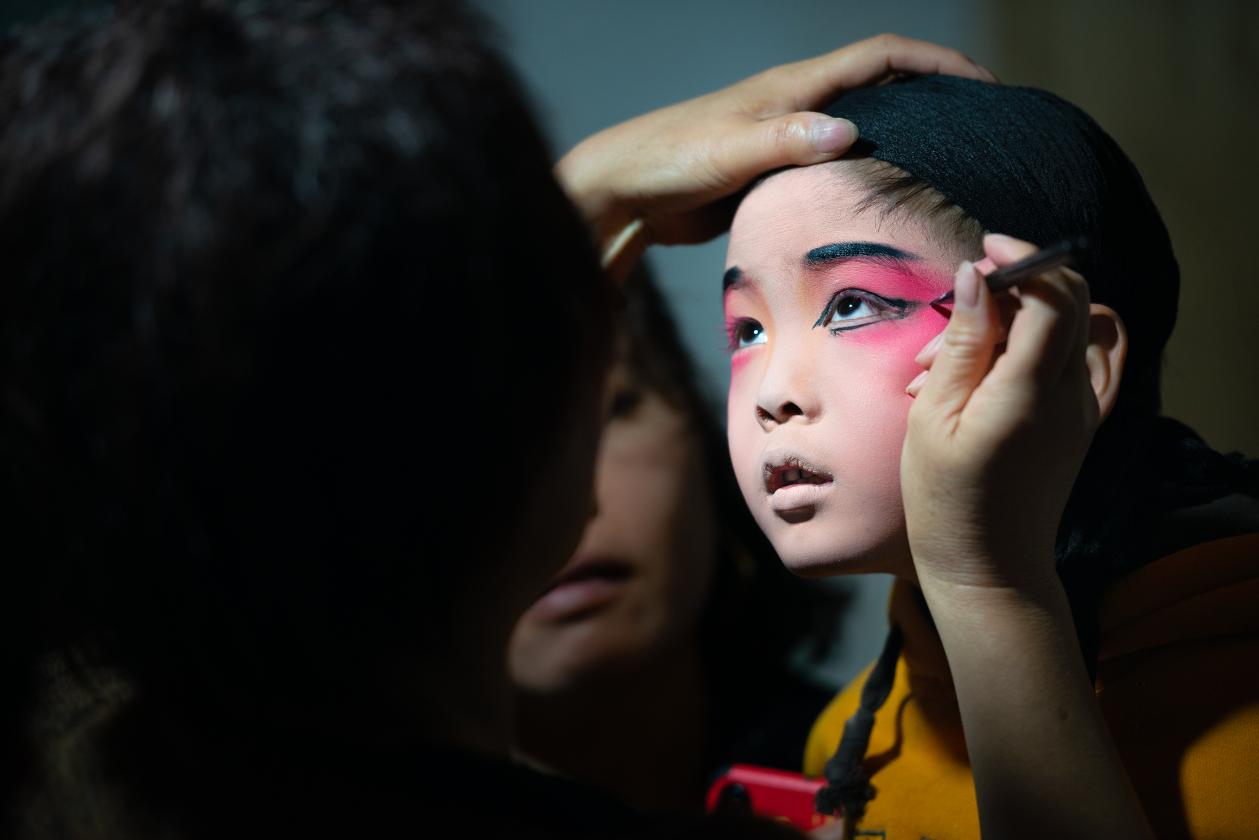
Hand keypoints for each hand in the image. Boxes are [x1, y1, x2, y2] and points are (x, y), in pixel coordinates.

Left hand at [556, 34, 994, 281]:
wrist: (625, 191)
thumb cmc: (669, 159)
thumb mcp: (729, 150)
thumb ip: (785, 142)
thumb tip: (848, 133)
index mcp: (794, 88)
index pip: (881, 56)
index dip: (935, 62)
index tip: (981, 84)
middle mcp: (797, 107)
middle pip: (881, 87)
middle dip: (933, 96)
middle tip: (979, 129)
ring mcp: (787, 140)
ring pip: (860, 129)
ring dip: (903, 138)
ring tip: (948, 166)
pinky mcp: (774, 175)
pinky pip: (834, 168)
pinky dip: (865, 174)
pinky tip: (882, 202)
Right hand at [900, 233, 1098, 592]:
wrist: (988, 565)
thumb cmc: (946, 497)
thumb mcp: (934, 415)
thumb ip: (960, 341)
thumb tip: (974, 275)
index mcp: (1030, 391)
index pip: (1053, 294)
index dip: (1023, 259)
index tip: (983, 250)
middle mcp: (1070, 394)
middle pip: (1072, 300)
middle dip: (1020, 281)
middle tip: (961, 300)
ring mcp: (1082, 408)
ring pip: (1070, 326)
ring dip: (1020, 316)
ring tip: (955, 354)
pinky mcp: (1080, 421)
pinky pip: (1072, 358)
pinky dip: (1034, 344)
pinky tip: (988, 369)